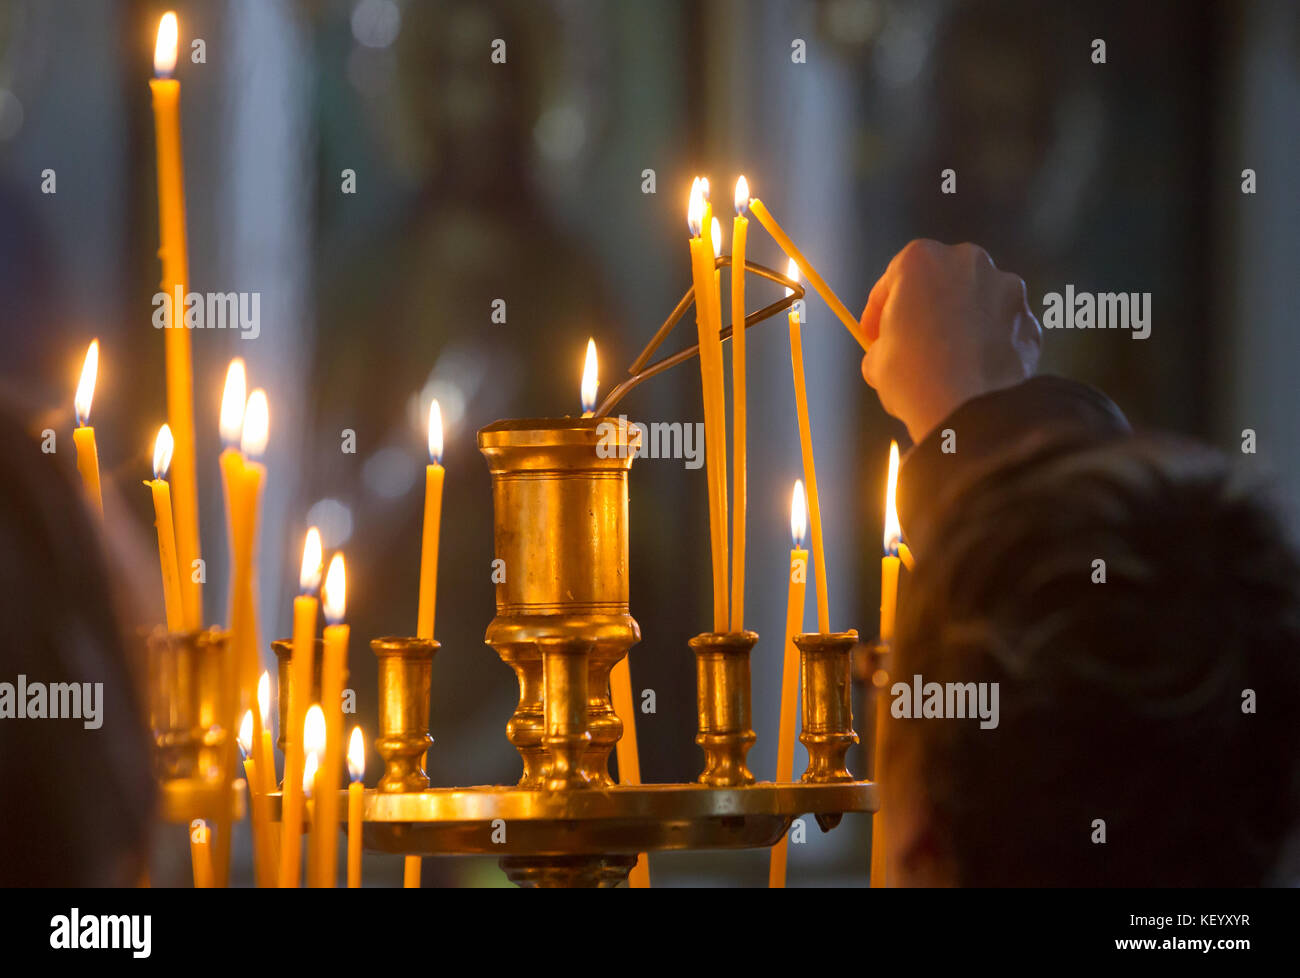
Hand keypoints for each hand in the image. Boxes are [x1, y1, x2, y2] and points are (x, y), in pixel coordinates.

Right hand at [860, 240, 1041, 442]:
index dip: (879, 310)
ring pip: (978, 303)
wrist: (970, 410)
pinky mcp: (1030, 322)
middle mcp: (969, 262)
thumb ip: (886, 343)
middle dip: (928, 308)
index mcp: (922, 260)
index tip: (873, 335)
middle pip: (942, 282)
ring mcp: (1007, 290)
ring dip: (964, 324)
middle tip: (915, 343)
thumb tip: (893, 351)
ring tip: (952, 361)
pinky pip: (1003, 330)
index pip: (892, 280)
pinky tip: (978, 372)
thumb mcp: (876, 361)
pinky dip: (991, 345)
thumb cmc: (913, 376)